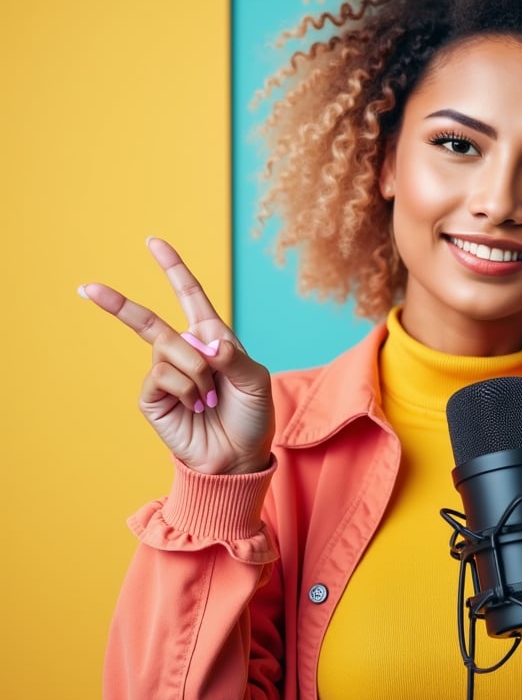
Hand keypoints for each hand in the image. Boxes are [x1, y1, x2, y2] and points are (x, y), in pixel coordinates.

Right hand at [80, 238, 274, 474]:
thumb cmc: (252, 417)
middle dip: (118, 304)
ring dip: (195, 373)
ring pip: (166, 350)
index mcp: (213, 338)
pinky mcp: (153, 398)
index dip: (173, 269)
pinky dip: (185, 389)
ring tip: (209, 399)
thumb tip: (204, 342)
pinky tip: (195, 407)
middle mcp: (186, 351)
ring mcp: (166, 374)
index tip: (153, 242)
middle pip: (149, 320)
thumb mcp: (256, 382)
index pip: (190, 296)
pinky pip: (162, 375)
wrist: (240, 457)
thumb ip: (234, 357)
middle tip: (87, 288)